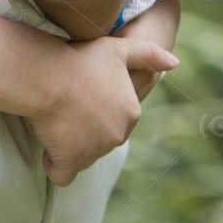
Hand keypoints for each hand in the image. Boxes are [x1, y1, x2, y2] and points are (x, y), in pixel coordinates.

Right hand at [28, 37, 177, 185]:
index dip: (93, 110)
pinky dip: (55, 166)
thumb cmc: (79, 59)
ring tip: (52, 122)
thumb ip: (149, 54)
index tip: (76, 96)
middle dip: (82, 131)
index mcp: (131, 112)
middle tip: (63, 108)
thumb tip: (175, 63)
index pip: (114, 120)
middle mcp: (118, 135)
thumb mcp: (118, 48)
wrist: (47, 76)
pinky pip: (62, 174)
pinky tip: (48, 148)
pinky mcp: (71, 163)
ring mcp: (95, 151)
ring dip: (67, 146)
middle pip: (98, 140)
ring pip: (81, 156)